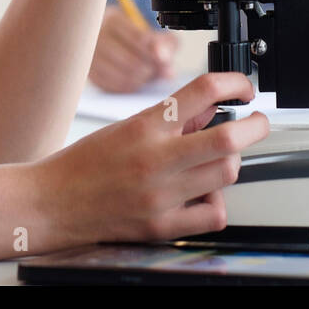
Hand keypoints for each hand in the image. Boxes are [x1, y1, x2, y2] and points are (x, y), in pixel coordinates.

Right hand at [31, 73, 269, 245]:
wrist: (52, 201)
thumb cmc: (85, 163)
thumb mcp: (128, 127)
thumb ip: (172, 120)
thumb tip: (211, 112)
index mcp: (145, 126)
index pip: (202, 91)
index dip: (234, 83)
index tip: (244, 89)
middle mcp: (156, 159)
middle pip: (228, 139)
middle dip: (254, 127)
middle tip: (256, 122)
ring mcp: (161, 195)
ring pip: (226, 174)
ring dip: (231, 162)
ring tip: (219, 160)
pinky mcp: (161, 225)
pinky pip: (213, 214)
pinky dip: (217, 201)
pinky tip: (204, 194)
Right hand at [89, 3, 177, 92]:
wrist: (117, 45)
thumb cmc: (140, 39)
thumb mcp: (155, 35)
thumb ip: (165, 44)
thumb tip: (164, 61)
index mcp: (112, 19)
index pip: (140, 39)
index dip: (156, 54)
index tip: (164, 61)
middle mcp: (96, 36)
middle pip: (129, 60)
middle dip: (148, 70)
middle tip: (154, 71)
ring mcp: (90, 57)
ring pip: (120, 76)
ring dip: (139, 81)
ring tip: (146, 76)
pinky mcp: (89, 74)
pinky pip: (112, 87)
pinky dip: (127, 87)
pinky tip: (135, 82)